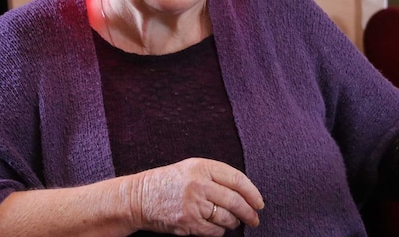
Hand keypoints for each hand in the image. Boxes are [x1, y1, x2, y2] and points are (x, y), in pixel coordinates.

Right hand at [129, 158, 263, 235]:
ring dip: (233, 222)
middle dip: (249, 212)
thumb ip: (215, 176)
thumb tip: (244, 192)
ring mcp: (193, 204)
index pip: (237, 179)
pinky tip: (218, 228)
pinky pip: (214, 231)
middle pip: (235, 200)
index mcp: (202, 167)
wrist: (139, 197)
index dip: (252, 192)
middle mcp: (198, 184)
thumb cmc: (167, 182)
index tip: (259, 202)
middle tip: (254, 219)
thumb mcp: (191, 168)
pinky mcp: (188, 222)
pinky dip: (219, 231)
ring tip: (234, 222)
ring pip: (226, 217)